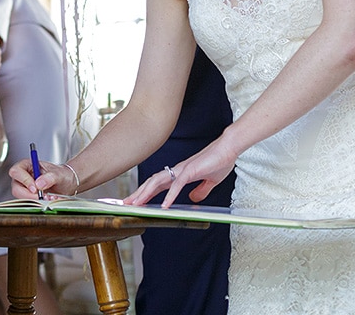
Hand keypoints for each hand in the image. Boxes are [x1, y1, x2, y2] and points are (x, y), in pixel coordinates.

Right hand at [8, 157, 73, 198]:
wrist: (67, 184)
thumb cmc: (61, 175)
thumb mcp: (59, 174)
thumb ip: (50, 177)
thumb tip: (39, 184)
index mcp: (27, 165)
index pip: (16, 172)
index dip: (24, 180)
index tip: (35, 188)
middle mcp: (24, 177)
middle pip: (16, 188)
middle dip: (29, 195)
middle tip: (42, 197)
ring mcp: (25, 188)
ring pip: (21, 197)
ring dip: (35, 201)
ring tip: (49, 198)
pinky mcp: (29, 197)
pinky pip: (29, 203)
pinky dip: (38, 204)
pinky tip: (48, 200)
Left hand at [124, 137, 238, 208]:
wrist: (229, 148)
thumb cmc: (220, 161)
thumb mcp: (209, 181)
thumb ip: (200, 190)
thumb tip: (192, 199)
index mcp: (179, 173)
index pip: (158, 185)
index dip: (146, 193)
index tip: (136, 201)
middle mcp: (177, 171)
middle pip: (152, 183)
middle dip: (138, 193)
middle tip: (126, 204)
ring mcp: (182, 170)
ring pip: (159, 182)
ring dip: (146, 194)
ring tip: (136, 204)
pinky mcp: (191, 171)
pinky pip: (177, 185)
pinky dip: (170, 196)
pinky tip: (165, 206)